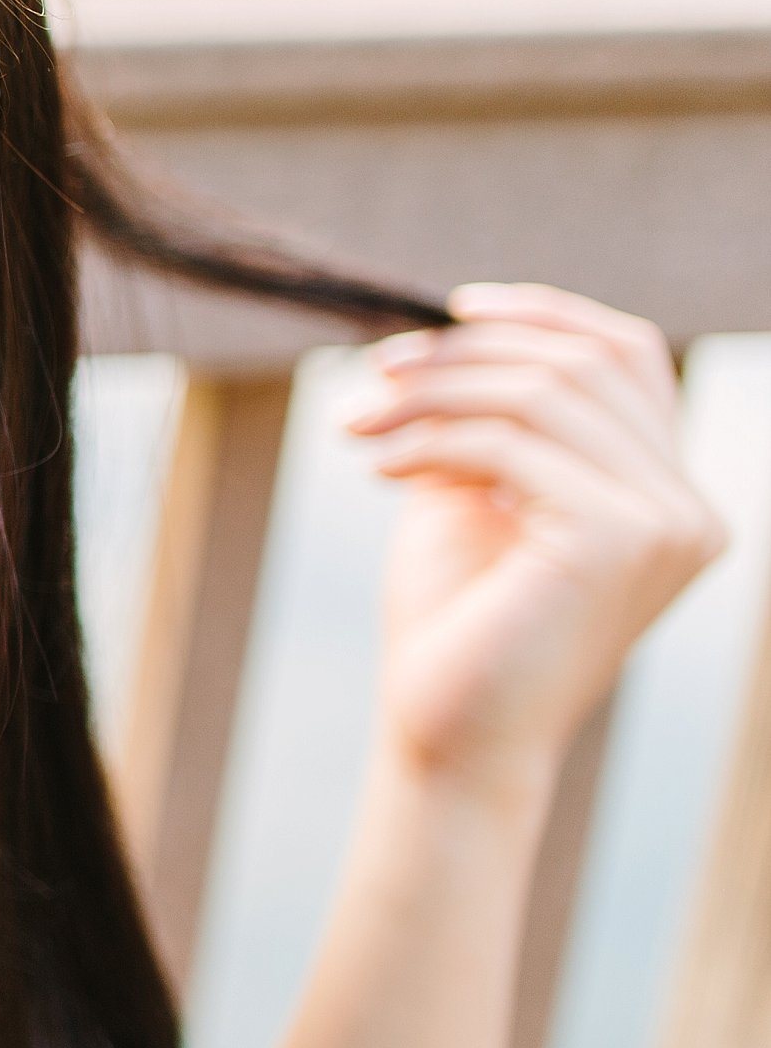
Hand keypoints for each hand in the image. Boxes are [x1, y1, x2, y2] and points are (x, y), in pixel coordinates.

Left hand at [345, 284, 724, 805]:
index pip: (628, 357)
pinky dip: (433, 439)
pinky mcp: (617, 541)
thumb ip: (489, 417)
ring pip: (543, 393)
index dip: (542, 314)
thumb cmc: (458, 623)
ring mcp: (666, 525)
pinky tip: (377, 467)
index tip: (448, 310)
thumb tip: (454, 327)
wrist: (449, 737)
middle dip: (467, 352)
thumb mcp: (476, 494)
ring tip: (357, 422)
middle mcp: (689, 508)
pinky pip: (512, 444)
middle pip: (585, 362)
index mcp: (669, 494)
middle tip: (377, 372)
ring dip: (433, 394)